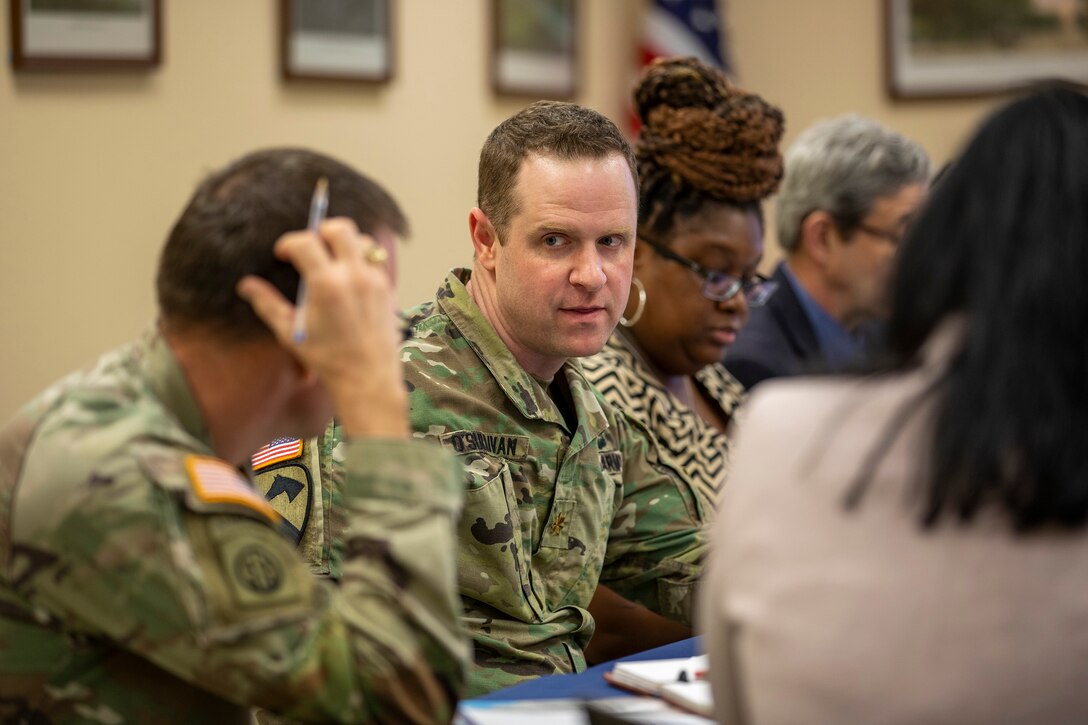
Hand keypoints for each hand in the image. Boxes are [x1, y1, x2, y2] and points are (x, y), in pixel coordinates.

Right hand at [237, 218, 407, 437]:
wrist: (367, 379)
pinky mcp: (388, 289)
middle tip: (310, 247)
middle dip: (320, 230)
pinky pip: (376, 260)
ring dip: (345, 243)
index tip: (282, 253)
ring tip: (331, 260)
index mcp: (326, 284)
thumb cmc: (327, 359)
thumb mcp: (290, 332)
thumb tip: (246, 285)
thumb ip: (267, 304)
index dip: (288, 243)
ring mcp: (375, 280)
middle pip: (340, 228)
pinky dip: (362, 259)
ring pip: (363, 240)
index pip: (305, 242)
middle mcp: (354, 276)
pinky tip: (349, 278)